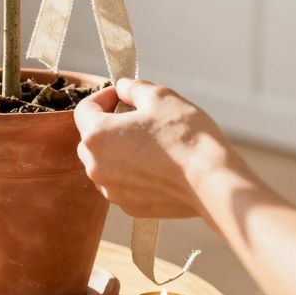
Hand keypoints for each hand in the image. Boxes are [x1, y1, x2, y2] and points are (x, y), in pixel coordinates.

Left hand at [74, 78, 232, 218]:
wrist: (210, 182)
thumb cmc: (184, 135)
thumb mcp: (159, 96)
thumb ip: (133, 88)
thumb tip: (123, 87)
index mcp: (97, 135)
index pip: (84, 110)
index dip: (103, 97)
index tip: (121, 95)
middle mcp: (96, 166)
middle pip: (90, 139)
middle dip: (107, 125)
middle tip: (135, 117)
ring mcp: (112, 190)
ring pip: (105, 164)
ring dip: (118, 151)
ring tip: (148, 142)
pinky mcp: (130, 207)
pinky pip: (122, 184)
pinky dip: (132, 173)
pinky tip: (157, 166)